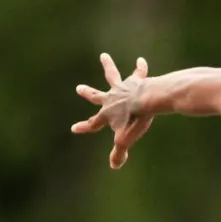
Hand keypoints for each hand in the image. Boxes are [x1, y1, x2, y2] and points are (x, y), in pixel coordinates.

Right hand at [71, 53, 154, 169]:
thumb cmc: (134, 121)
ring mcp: (122, 88)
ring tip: (104, 56)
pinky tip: (141, 60)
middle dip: (87, 93)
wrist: (146, 101)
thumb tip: (114, 166)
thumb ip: (118, 153)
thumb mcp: (124, 140)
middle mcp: (111, 99)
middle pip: (96, 96)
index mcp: (107, 114)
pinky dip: (140, 68)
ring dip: (108, 66)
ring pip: (112, 75)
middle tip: (79, 87)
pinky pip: (138, 73)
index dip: (84, 127)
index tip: (73, 128)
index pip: (93, 123)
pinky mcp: (136, 81)